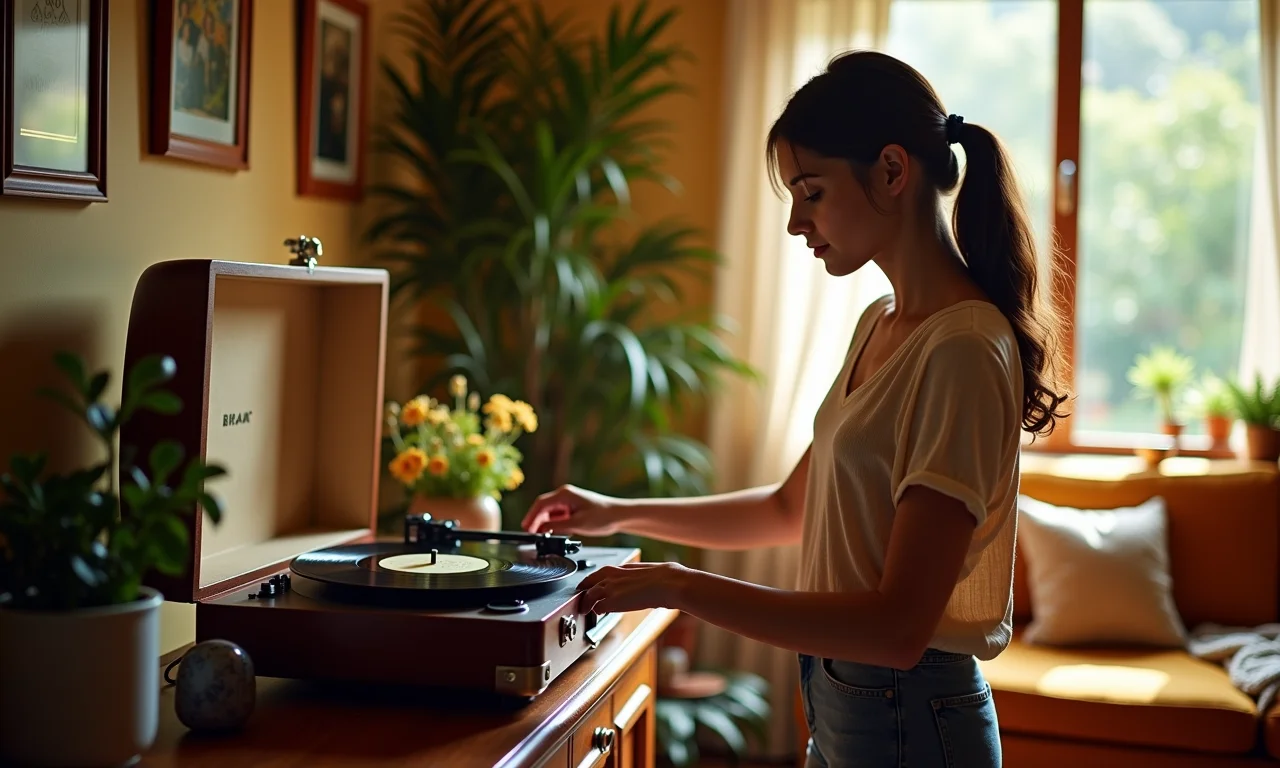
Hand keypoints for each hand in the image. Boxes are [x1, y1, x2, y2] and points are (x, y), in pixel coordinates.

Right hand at [521, 484, 622, 535]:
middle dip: (535, 521)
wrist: (619, 515)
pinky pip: (557, 515)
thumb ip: (557, 526)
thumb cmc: (603, 516)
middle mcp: (565, 495)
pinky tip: (554, 532)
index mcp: (564, 494)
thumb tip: (541, 529)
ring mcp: (568, 501)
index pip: (541, 504)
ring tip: (542, 535)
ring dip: (544, 523)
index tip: (526, 528)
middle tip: (531, 534)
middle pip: (543, 507)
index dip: (531, 517)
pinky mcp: (572, 507)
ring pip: (549, 512)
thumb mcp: (577, 524)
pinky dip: (553, 523)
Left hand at [578, 562, 692, 613]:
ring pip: (589, 596)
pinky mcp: (612, 602)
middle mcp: (612, 576)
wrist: (668, 583)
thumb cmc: (664, 576)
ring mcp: (610, 588)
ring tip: (585, 610)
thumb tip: (635, 578)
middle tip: (582, 598)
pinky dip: (596, 611)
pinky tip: (598, 615)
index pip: (598, 574)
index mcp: (620, 567)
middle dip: (584, 591)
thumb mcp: (645, 570)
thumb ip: (634, 573)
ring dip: (586, 604)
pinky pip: (597, 608)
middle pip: (589, 583)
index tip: (591, 587)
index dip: (593, 582)